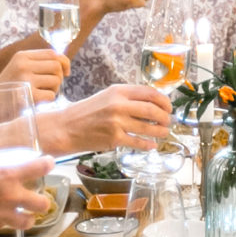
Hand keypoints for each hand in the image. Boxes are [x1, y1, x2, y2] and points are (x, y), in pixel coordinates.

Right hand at [0, 152, 49, 226]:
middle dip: (43, 200)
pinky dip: (8, 222)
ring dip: (29, 217)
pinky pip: (6, 226)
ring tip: (24, 212)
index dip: (47, 164)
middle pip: (42, 204)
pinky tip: (2, 215)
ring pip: (28, 222)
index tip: (49, 162)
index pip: (37, 168)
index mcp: (5, 175)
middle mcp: (8, 195)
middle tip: (37, 196)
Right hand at [3, 48, 68, 99]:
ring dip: (54, 89)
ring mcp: (25, 80)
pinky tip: (38, 101)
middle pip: (56, 66)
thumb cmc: (11, 87)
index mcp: (22, 56)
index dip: (64, 62)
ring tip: (42, 93)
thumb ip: (39, 63)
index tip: (66, 72)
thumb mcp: (20, 68)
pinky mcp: (28, 96)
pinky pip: (51, 95)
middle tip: (51, 86)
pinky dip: (48, 100)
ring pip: (56, 81)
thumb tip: (65, 64)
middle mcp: (23, 65)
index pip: (52, 53)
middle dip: (59, 77)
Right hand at [47, 84, 174, 153]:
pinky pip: (138, 142)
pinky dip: (148, 145)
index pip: (150, 93)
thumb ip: (127, 97)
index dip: (164, 101)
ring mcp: (117, 122)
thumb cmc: (86, 112)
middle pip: (153, 110)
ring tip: (163, 133)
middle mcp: (119, 105)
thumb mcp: (107, 96)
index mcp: (118, 91)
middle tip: (168, 121)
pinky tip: (152, 145)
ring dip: (160, 131)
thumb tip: (151, 102)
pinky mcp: (114, 138)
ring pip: (148, 128)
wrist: (66, 127)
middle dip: (165, 117)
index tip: (169, 107)